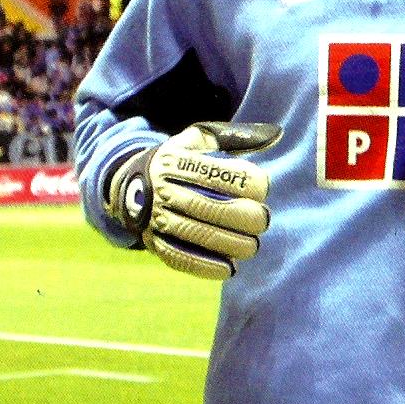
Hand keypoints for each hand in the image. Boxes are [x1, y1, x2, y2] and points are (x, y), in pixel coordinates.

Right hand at [105, 121, 281, 279]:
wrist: (129, 184)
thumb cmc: (179, 160)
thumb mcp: (196, 140)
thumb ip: (234, 137)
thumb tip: (275, 135)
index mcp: (173, 162)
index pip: (213, 173)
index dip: (242, 181)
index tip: (263, 188)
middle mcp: (161, 190)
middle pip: (205, 206)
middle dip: (241, 216)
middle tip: (263, 220)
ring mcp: (155, 218)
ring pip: (195, 234)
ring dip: (229, 243)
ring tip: (252, 246)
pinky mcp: (153, 242)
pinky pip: (179, 257)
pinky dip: (205, 266)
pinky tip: (230, 269)